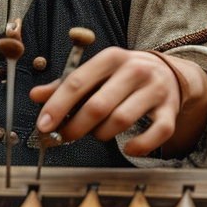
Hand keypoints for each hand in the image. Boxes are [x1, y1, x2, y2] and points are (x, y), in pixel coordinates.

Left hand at [30, 47, 206, 156]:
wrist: (168, 72)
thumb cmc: (124, 76)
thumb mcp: (97, 72)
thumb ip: (66, 85)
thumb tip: (36, 96)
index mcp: (111, 58)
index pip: (77, 82)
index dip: (57, 106)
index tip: (44, 125)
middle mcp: (134, 70)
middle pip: (98, 105)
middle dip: (76, 127)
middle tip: (65, 137)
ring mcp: (154, 90)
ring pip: (121, 120)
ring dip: (102, 134)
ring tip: (98, 133)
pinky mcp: (169, 110)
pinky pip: (156, 133)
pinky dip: (140, 146)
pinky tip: (129, 148)